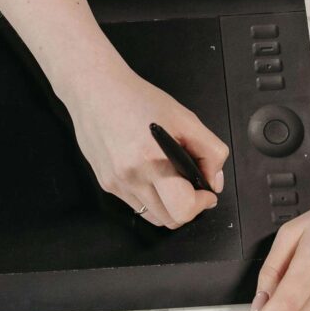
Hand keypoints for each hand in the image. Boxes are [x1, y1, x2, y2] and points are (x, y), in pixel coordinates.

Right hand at [60, 69, 227, 228]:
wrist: (95, 91)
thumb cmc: (138, 99)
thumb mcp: (185, 118)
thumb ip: (210, 151)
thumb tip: (214, 183)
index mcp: (153, 160)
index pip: (183, 209)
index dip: (201, 204)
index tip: (205, 192)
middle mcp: (131, 177)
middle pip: (169, 220)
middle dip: (187, 207)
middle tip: (191, 186)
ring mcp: (116, 184)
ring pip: (152, 217)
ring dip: (168, 205)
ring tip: (170, 179)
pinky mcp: (106, 184)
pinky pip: (135, 205)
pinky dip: (150, 197)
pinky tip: (150, 173)